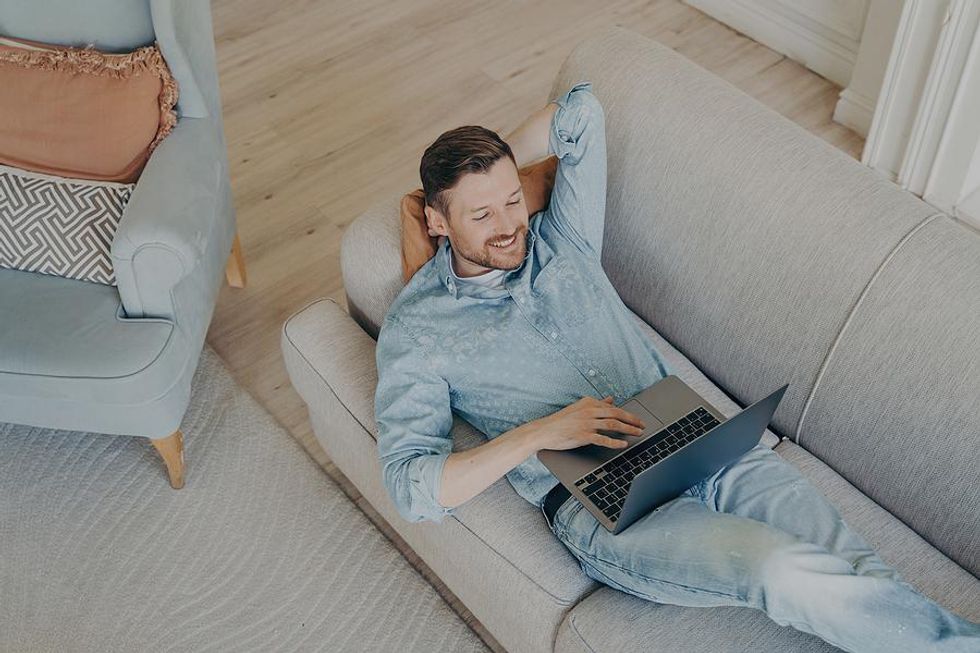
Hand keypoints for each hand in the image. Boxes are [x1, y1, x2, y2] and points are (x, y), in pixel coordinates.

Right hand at [527, 396, 646, 452]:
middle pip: (617, 414)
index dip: (627, 414)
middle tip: (642, 425)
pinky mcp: (583, 435)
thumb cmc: (561, 421)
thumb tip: (610, 399)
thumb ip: (596, 403)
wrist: (544, 431)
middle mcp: (589, 411)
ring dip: (628, 429)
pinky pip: (603, 439)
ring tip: (638, 433)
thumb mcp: (579, 408)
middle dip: (633, 420)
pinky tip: (623, 444)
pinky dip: (615, 442)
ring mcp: (587, 423)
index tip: (637, 419)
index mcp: (589, 403)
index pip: (613, 408)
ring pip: (613, 425)